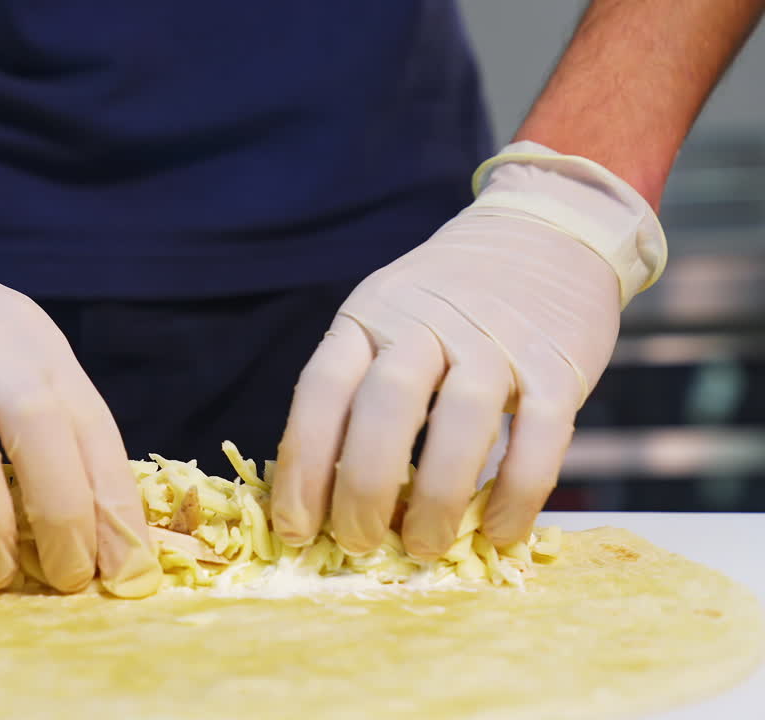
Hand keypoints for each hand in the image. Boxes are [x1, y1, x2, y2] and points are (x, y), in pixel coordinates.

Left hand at [271, 142, 665, 558]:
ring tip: (423, 549)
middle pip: (383, 409)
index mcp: (368, 316)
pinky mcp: (559, 362)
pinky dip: (518, 494)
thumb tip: (323, 495)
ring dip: (436, 500)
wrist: (544, 231)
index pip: (322, 391)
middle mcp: (426, 324)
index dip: (303, 467)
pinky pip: (539, 438)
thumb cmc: (447, 299)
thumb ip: (357, 389)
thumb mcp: (384, 320)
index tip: (295, 528)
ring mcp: (496, 340)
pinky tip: (499, 532)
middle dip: (363, 490)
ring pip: (459, 424)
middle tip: (357, 546)